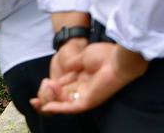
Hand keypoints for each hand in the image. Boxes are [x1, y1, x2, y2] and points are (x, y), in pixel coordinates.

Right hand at [32, 43, 147, 115]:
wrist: (119, 59)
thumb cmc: (105, 55)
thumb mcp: (83, 57)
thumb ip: (72, 65)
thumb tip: (63, 70)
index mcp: (81, 78)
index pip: (61, 87)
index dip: (49, 87)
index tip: (44, 81)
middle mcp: (82, 89)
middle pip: (59, 97)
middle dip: (47, 93)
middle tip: (45, 83)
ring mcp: (84, 96)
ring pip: (61, 103)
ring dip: (50, 97)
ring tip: (48, 86)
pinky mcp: (87, 102)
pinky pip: (69, 108)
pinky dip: (57, 108)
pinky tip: (47, 105)